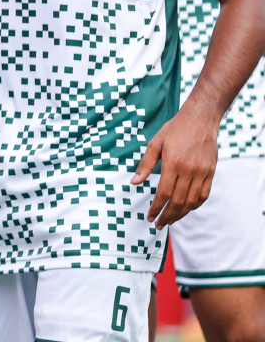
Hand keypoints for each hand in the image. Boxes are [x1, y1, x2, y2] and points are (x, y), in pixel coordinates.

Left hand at [132, 107, 216, 227]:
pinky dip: (194, 205)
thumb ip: (145, 165)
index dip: (156, 208)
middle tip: (158, 224)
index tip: (150, 217)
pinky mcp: (211, 173)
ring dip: (180, 214)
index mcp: (173, 164)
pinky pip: (204, 195)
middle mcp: (189, 171)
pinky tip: (186, 209)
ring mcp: (202, 173)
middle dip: (167, 216)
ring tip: (170, 220)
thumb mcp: (155, 144)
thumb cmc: (174, 130)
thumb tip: (134, 183)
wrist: (200, 119)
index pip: (164, 193)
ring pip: (192, 201)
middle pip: (178, 201)